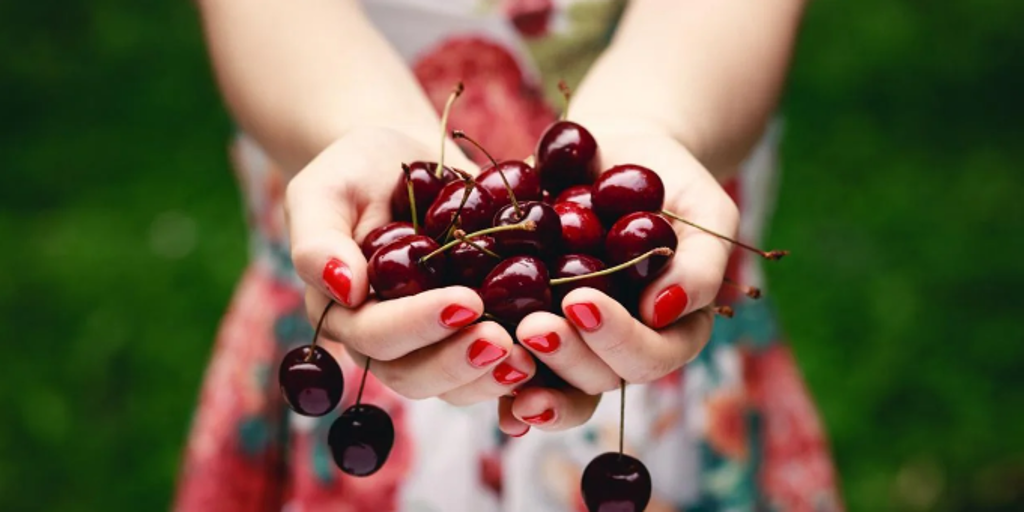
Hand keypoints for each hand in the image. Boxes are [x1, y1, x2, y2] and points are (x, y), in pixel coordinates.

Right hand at [287, 127, 538, 404]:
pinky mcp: (467, 336)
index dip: (417, 324)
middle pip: (413, 374)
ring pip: (452, 385)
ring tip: (530, 355)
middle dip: (458, 361)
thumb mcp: (325, 189)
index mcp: (345, 312)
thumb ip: (319, 239)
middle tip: (504, 339)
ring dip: (489, 376)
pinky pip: (486, 370)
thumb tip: (345, 288)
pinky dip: (515, 370)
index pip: (375, 335)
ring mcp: (427, 344)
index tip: (465, 301)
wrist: (404, 162)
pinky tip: (546, 356)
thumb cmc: (356, 171)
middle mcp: (384, 341)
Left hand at [499, 122, 738, 434]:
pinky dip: (493, 377)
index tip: (581, 302)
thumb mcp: (704, 209)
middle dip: (567, 358)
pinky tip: (472, 366)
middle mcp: (619, 349)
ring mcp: (572, 343)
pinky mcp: (526, 326)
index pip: (651, 357)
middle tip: (534, 328)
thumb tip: (664, 311)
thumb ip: (701, 262)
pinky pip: (510, 364)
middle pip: (599, 380)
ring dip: (527, 374)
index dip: (618, 340)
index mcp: (669, 331)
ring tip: (496, 343)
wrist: (610, 152)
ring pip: (554, 382)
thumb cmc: (668, 179)